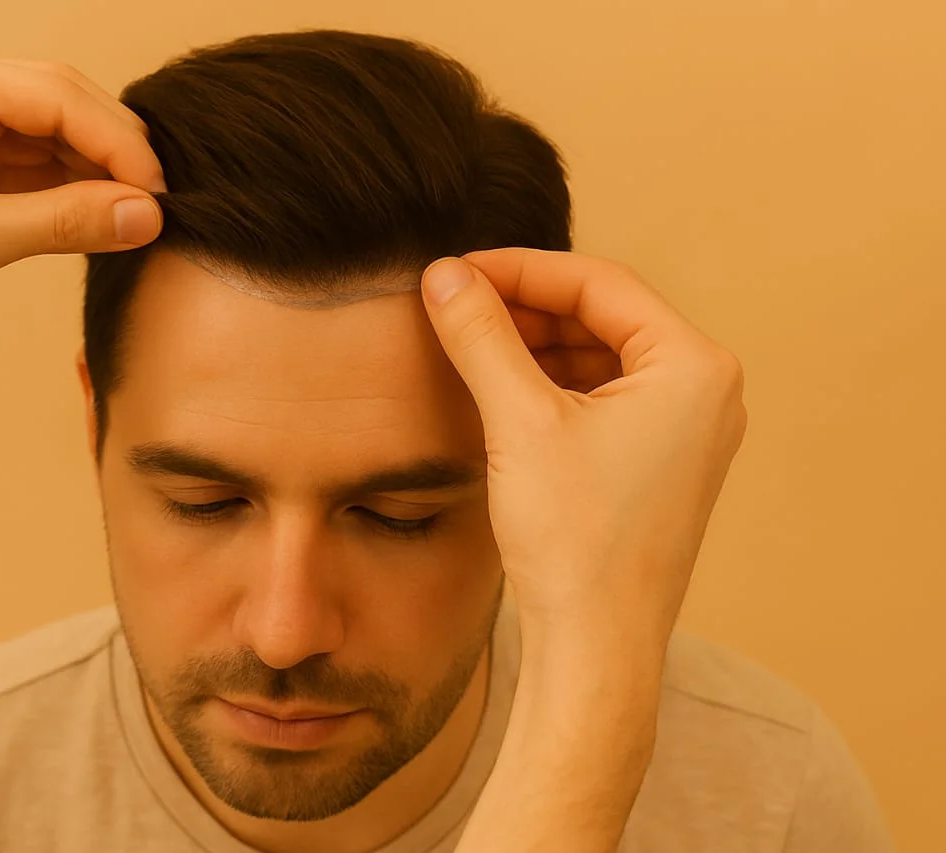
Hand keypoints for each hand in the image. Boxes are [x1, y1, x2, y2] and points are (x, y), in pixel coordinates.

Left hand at [0, 49, 167, 372]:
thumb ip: (60, 223)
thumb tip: (145, 215)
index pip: (56, 95)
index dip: (117, 141)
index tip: (158, 192)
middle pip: (69, 108)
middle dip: (119, 155)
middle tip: (160, 207)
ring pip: (65, 142)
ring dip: (104, 178)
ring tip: (141, 220)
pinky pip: (49, 176)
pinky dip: (82, 199)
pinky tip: (108, 224)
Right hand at [420, 250, 747, 661]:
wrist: (595, 646)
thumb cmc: (572, 540)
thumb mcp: (519, 420)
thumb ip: (480, 336)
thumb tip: (443, 275)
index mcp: (694, 367)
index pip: (598, 282)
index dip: (519, 269)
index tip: (456, 271)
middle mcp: (705, 391)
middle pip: (602, 315)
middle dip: (525, 306)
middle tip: (455, 303)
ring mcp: (687, 430)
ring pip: (600, 355)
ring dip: (534, 344)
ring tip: (468, 341)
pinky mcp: (660, 462)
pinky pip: (604, 397)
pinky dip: (551, 383)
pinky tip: (499, 386)